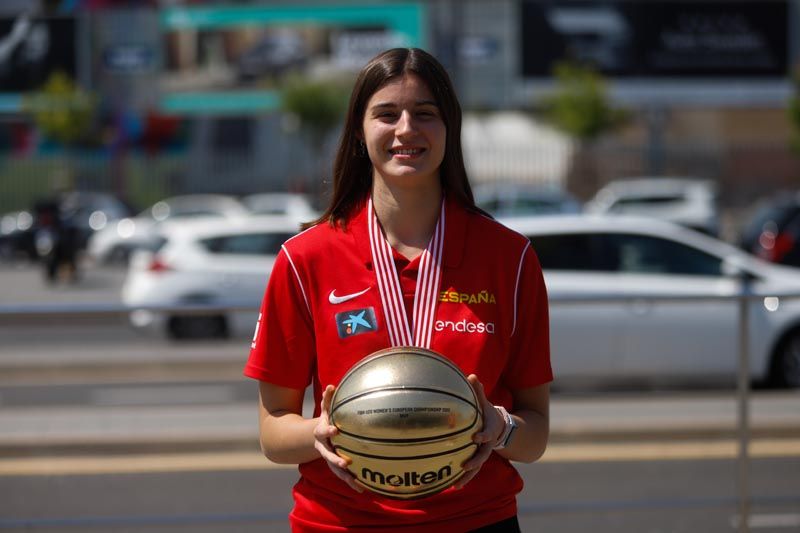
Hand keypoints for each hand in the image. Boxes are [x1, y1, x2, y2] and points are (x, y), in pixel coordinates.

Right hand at [313, 384, 363, 492]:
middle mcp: (323, 448)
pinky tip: (363, 489)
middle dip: (335, 460)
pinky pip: (344, 476)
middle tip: (344, 463)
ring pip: (335, 470)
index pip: (322, 432)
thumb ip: (328, 400)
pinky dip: (352, 482)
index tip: (335, 430)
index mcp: (320, 433)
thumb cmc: (326, 420)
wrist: (317, 438)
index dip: (328, 432)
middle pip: (327, 455)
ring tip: (355, 482)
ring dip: (345, 476)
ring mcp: (329, 458)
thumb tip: (332, 385)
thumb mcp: (326, 410)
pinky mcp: (336, 467)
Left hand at [452, 375, 505, 489]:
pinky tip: (453, 485)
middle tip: (465, 466)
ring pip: (477, 466)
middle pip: (483, 454)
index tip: (476, 437)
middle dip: (475, 460)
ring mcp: (483, 452)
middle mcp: (487, 443)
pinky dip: (464, 477)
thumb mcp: (484, 402)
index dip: (483, 435)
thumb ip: (478, 391)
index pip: (488, 433)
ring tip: (456, 484)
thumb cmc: (486, 412)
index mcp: (489, 429)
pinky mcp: (478, 458)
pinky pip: (472, 469)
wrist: (499, 425)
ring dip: (468, 475)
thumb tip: (472, 376)